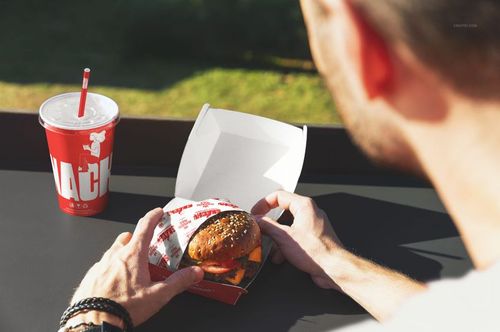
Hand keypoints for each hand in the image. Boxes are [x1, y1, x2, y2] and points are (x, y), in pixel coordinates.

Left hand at [68, 208, 203, 327]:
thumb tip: (195, 273)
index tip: (158, 212)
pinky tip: (114, 283)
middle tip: (144, 247)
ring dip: (121, 254)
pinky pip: (101, 267)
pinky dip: (109, 269)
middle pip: (126, 238)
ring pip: (112, 251)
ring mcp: (100, 265)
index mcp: (133, 255)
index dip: (153, 217)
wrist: (93, 323)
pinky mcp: (89, 277)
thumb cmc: (123, 308)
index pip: (145, 227)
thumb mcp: (158, 295)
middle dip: (135, 238)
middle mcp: (114, 255)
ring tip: (130, 269)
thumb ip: (179, 282)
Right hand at [252, 191, 341, 288]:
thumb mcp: (284, 237)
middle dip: (270, 225)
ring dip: (277, 238)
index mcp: (304, 205)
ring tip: (272, 248)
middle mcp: (310, 212)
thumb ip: (267, 226)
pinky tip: (281, 256)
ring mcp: (313, 225)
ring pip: (288, 226)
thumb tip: (257, 220)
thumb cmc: (317, 251)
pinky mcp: (314, 237)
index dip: (263, 204)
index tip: (255, 213)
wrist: (334, 268)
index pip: (278, 196)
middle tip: (261, 229)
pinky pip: (295, 235)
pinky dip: (286, 244)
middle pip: (282, 212)